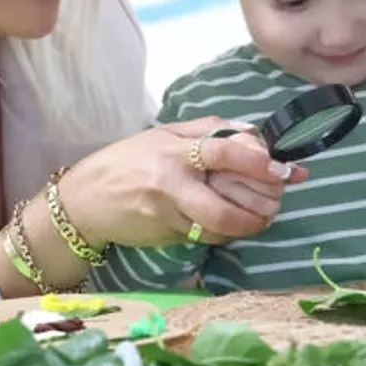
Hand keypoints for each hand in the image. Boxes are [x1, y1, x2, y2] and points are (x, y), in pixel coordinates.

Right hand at [57, 117, 307, 246]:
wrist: (84, 201)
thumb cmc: (127, 161)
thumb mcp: (163, 134)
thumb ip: (207, 129)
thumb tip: (251, 131)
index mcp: (173, 151)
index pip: (222, 152)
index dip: (256, 161)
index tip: (281, 169)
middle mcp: (170, 183)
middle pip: (222, 205)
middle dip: (258, 208)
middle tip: (278, 202)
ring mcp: (167, 215)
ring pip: (218, 227)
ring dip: (248, 224)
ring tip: (264, 216)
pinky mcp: (166, 237)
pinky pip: (206, 236)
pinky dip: (226, 232)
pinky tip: (236, 224)